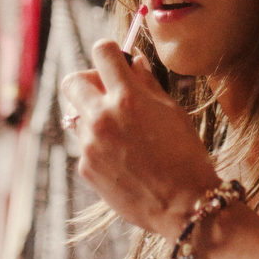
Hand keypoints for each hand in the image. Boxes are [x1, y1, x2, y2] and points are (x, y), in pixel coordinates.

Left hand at [60, 44, 218, 239]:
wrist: (183, 205)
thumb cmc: (186, 156)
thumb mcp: (172, 112)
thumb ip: (148, 83)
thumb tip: (134, 61)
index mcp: (127, 97)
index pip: (101, 52)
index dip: (110, 52)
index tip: (116, 62)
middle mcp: (101, 117)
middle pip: (72, 81)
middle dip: (88, 81)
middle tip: (108, 93)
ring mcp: (90, 144)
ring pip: (77, 116)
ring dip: (93, 116)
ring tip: (122, 132)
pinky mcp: (85, 168)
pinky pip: (84, 145)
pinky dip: (98, 145)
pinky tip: (123, 158)